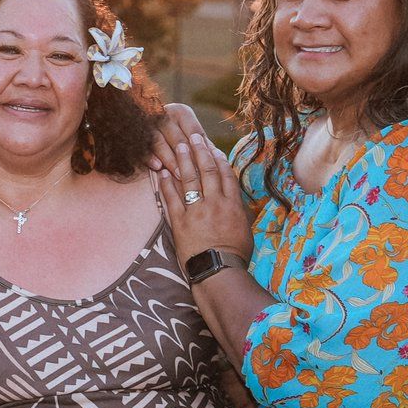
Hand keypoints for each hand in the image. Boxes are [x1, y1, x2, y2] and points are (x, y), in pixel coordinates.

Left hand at [151, 103, 250, 262]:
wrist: (219, 271)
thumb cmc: (235, 256)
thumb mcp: (244, 231)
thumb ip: (239, 213)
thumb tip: (237, 202)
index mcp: (232, 205)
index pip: (225, 176)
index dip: (219, 160)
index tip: (214, 149)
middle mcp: (215, 203)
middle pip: (207, 171)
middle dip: (200, 152)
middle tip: (194, 137)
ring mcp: (196, 211)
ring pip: (189, 179)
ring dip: (183, 160)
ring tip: (179, 146)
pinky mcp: (179, 221)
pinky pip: (171, 198)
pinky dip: (166, 183)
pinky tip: (162, 172)